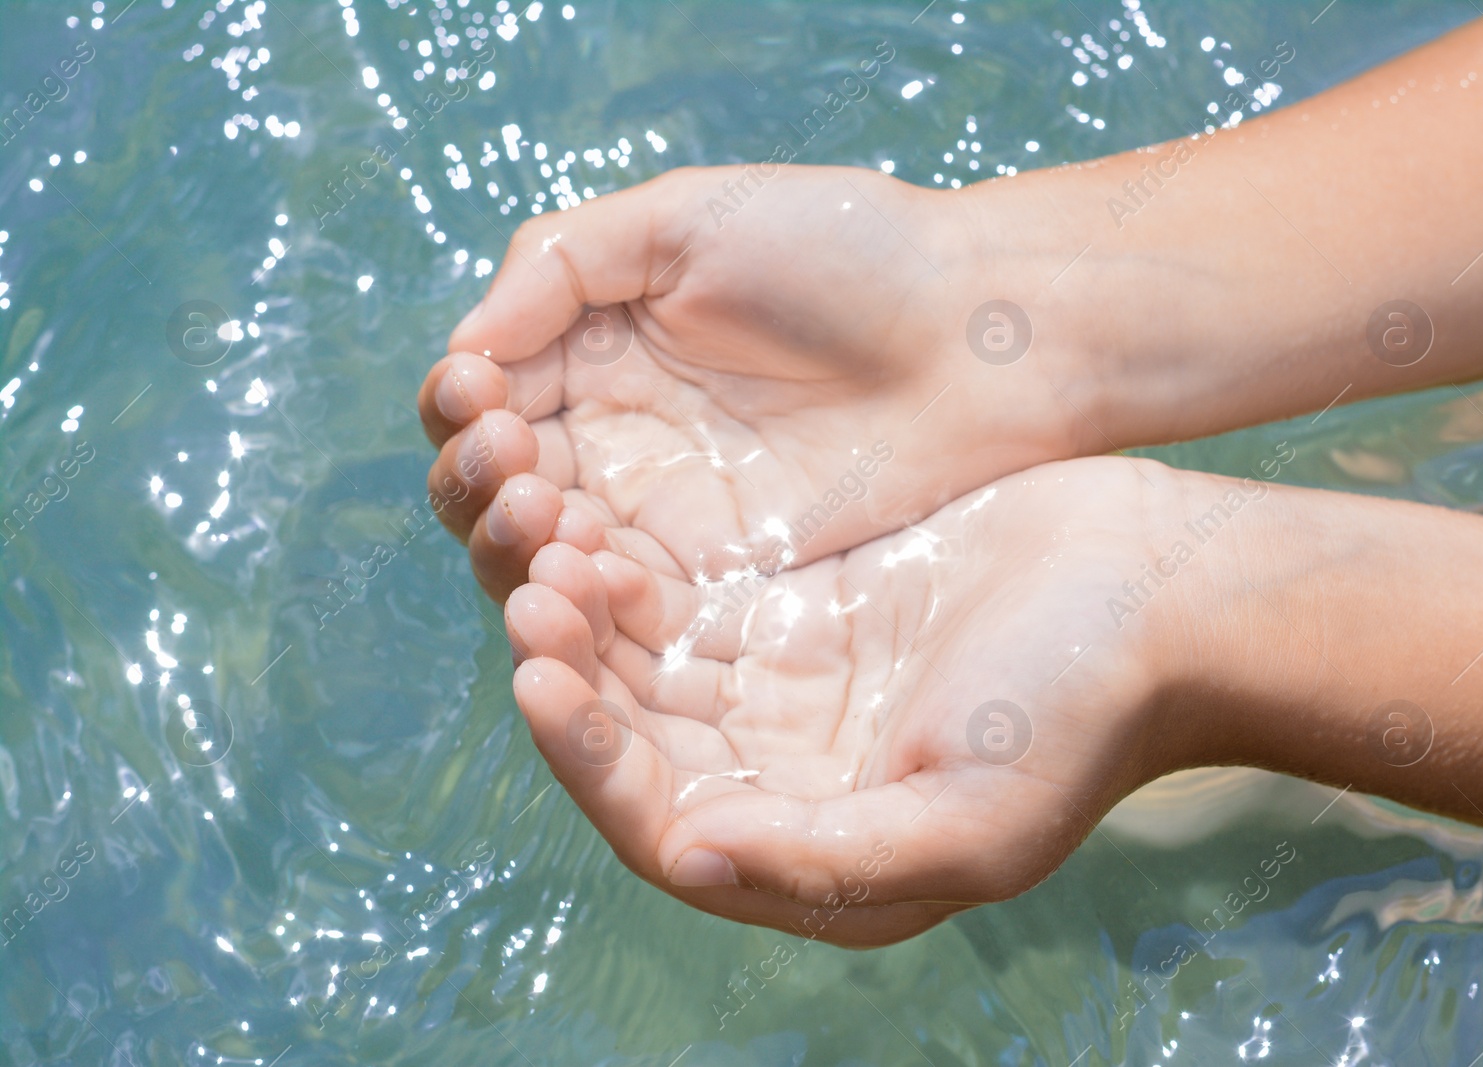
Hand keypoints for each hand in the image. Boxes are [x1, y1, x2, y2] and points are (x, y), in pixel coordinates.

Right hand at [417, 165, 1091, 602]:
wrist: (974, 335)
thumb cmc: (844, 251)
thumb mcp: (687, 217)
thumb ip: (559, 263)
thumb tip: (464, 347)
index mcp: (593, 348)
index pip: (480, 396)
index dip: (458, 401)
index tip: (476, 390)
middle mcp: (612, 438)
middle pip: (490, 484)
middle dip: (473, 474)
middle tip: (509, 452)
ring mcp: (662, 513)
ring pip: (539, 552)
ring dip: (508, 536)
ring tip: (538, 507)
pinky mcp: (713, 579)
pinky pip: (618, 601)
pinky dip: (582, 591)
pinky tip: (585, 563)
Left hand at [501, 457, 1195, 946]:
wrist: (1158, 593)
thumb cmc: (1084, 714)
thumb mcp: (970, 816)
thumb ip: (828, 859)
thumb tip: (693, 854)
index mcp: (817, 854)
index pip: (664, 827)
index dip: (592, 765)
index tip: (541, 681)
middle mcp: (784, 782)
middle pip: (637, 744)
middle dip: (571, 676)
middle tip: (528, 594)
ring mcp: (786, 695)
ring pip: (645, 671)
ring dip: (587, 621)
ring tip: (546, 546)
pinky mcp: (795, 616)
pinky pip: (682, 607)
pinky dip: (632, 576)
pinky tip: (598, 529)